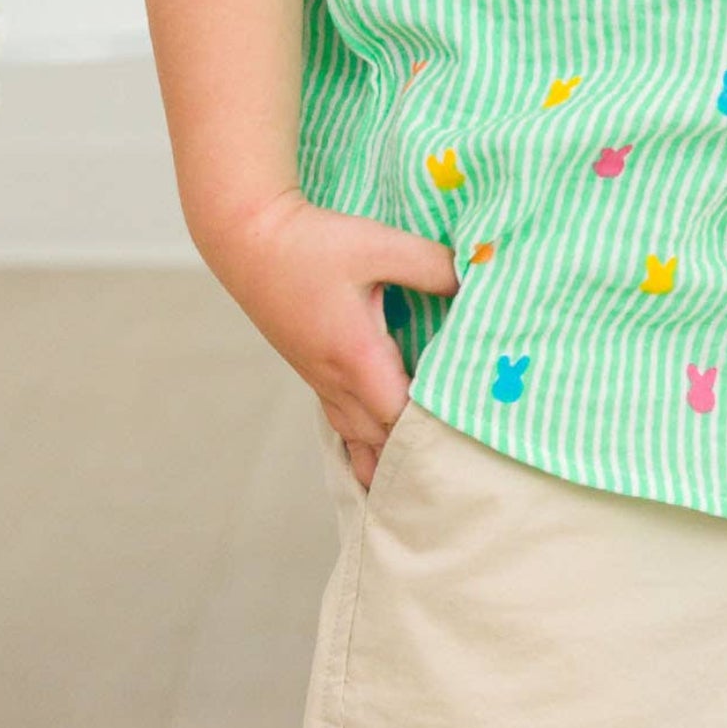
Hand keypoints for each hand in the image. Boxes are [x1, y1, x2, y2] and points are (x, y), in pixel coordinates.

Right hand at [204, 191, 459, 490]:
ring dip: (386, 459)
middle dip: (415, 460)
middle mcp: (336, 380)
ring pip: (357, 438)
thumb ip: (433, 267)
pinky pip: (340, 421)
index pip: (402, 419)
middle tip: (458, 477)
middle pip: (381, 441)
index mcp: (358, 358)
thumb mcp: (380, 245)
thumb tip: (479, 280)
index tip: (470, 443)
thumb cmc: (313, 243)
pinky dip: (363, 442)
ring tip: (419, 490)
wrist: (247, 237)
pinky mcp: (311, 367)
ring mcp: (320, 378)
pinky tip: (378, 453)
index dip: (434, 435)